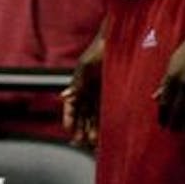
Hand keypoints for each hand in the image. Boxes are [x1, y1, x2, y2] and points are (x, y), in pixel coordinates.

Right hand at [61, 35, 103, 149]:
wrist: (119, 41)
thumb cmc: (99, 51)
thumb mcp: (85, 67)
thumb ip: (77, 84)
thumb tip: (65, 97)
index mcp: (78, 87)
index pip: (71, 108)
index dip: (70, 120)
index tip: (70, 132)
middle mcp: (88, 93)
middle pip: (82, 116)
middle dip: (81, 130)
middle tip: (82, 143)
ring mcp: (100, 94)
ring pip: (94, 116)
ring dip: (93, 130)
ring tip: (94, 143)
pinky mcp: (113, 94)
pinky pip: (107, 111)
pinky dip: (105, 122)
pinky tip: (107, 131)